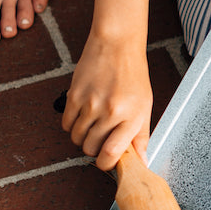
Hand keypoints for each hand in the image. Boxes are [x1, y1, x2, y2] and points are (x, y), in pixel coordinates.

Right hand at [61, 33, 152, 171]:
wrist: (116, 45)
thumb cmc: (133, 74)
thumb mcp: (144, 106)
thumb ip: (141, 136)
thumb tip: (141, 161)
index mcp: (131, 116)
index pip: (111, 154)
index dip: (106, 164)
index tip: (107, 162)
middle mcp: (110, 112)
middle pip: (91, 148)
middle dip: (94, 149)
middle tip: (101, 138)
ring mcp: (90, 104)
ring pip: (77, 138)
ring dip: (83, 137)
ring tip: (93, 124)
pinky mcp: (74, 95)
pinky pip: (66, 124)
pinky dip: (72, 125)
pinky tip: (82, 116)